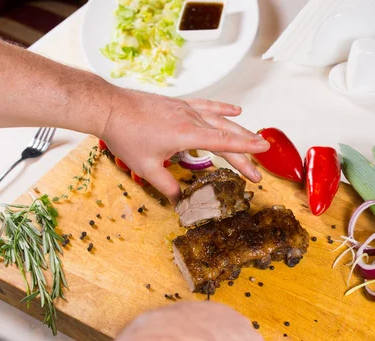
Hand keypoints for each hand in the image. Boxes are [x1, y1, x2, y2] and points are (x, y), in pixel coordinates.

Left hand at [98, 89, 269, 203]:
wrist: (110, 108)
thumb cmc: (126, 136)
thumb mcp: (147, 168)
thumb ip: (167, 186)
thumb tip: (180, 202)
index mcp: (186, 135)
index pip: (223, 142)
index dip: (245, 148)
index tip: (264, 150)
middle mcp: (190, 119)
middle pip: (226, 134)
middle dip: (246, 151)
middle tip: (258, 169)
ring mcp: (185, 109)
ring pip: (220, 120)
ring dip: (240, 131)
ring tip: (257, 140)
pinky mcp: (179, 104)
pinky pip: (206, 106)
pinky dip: (222, 108)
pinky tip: (235, 110)